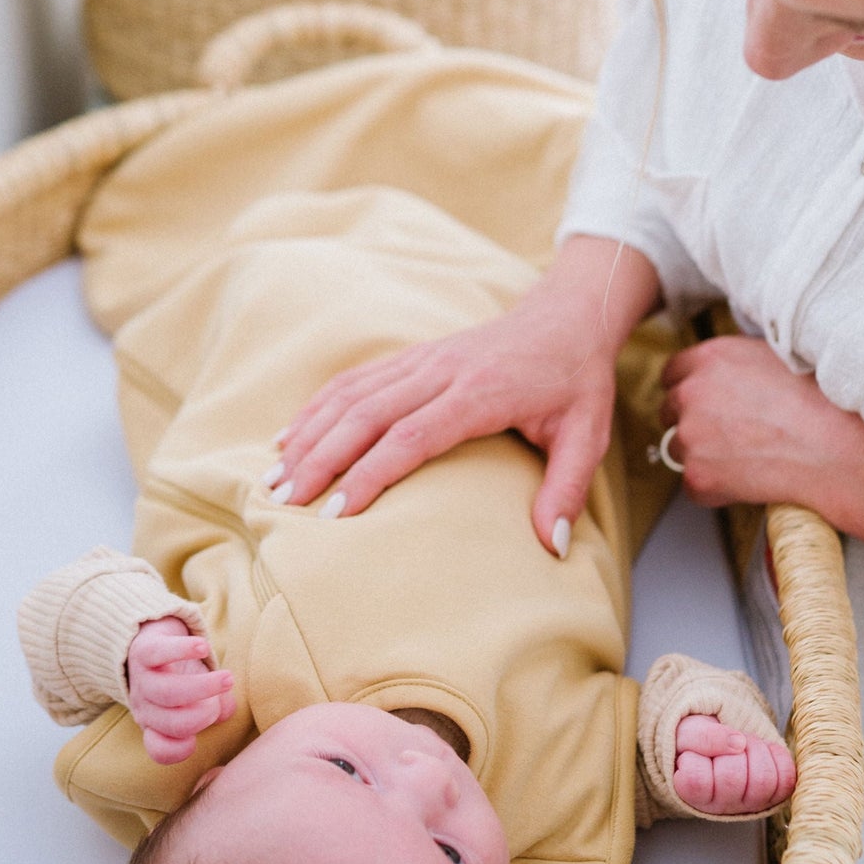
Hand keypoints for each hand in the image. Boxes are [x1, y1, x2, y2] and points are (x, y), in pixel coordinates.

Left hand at [125, 617, 234, 764]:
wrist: (153, 643)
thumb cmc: (181, 678)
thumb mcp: (199, 699)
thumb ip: (216, 708)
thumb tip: (226, 710)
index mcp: (157, 726)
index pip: (160, 750)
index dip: (179, 750)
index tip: (196, 740)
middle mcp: (145, 708)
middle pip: (172, 723)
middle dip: (203, 716)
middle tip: (219, 703)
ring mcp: (142, 680)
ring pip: (168, 692)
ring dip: (203, 687)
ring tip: (228, 679)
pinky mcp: (142, 651)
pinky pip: (159, 653)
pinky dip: (183, 650)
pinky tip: (203, 648)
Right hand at [271, 236, 661, 554]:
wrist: (568, 316)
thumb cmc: (577, 382)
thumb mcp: (588, 436)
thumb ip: (567, 490)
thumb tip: (551, 547)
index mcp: (479, 393)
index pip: (410, 438)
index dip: (368, 475)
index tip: (336, 514)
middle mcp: (441, 372)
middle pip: (365, 416)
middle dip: (320, 459)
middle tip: (285, 501)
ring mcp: (422, 360)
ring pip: (350, 396)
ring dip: (308, 435)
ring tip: (274, 477)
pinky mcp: (412, 356)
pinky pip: (354, 381)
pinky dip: (317, 408)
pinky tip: (289, 435)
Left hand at [660, 336, 863, 552]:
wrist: (837, 450)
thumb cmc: (820, 402)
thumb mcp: (774, 358)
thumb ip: (735, 364)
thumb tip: (724, 375)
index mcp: (710, 358)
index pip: (672, 373)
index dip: (688, 388)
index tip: (701, 402)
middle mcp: (691, 393)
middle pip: (669, 410)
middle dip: (692, 422)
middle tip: (729, 435)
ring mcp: (690, 436)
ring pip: (679, 450)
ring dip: (703, 456)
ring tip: (748, 458)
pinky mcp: (697, 475)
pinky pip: (694, 485)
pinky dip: (715, 488)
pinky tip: (749, 480)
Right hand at [673, 713, 796, 814]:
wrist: (718, 744)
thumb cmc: (696, 742)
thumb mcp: (687, 732)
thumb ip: (702, 736)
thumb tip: (738, 742)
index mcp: (692, 794)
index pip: (697, 779)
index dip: (699, 755)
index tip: (696, 750)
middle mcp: (720, 806)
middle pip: (733, 777)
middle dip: (733, 747)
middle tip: (726, 741)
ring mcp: (748, 804)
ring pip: (763, 780)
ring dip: (757, 749)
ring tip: (744, 744)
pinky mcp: (773, 797)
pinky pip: (785, 779)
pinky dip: (778, 756)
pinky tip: (762, 750)